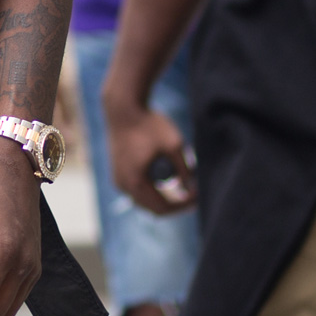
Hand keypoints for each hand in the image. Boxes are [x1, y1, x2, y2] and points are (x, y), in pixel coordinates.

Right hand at [104, 89, 195, 215]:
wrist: (123, 107)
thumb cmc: (149, 124)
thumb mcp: (174, 145)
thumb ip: (184, 170)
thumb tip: (192, 188)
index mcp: (135, 182)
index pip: (162, 208)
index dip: (182, 206)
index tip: (197, 197)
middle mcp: (123, 185)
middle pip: (151, 208)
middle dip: (173, 205)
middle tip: (193, 196)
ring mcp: (117, 179)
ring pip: (143, 201)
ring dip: (162, 198)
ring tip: (182, 189)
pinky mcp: (117, 171)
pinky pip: (136, 190)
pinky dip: (151, 190)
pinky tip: (167, 181)